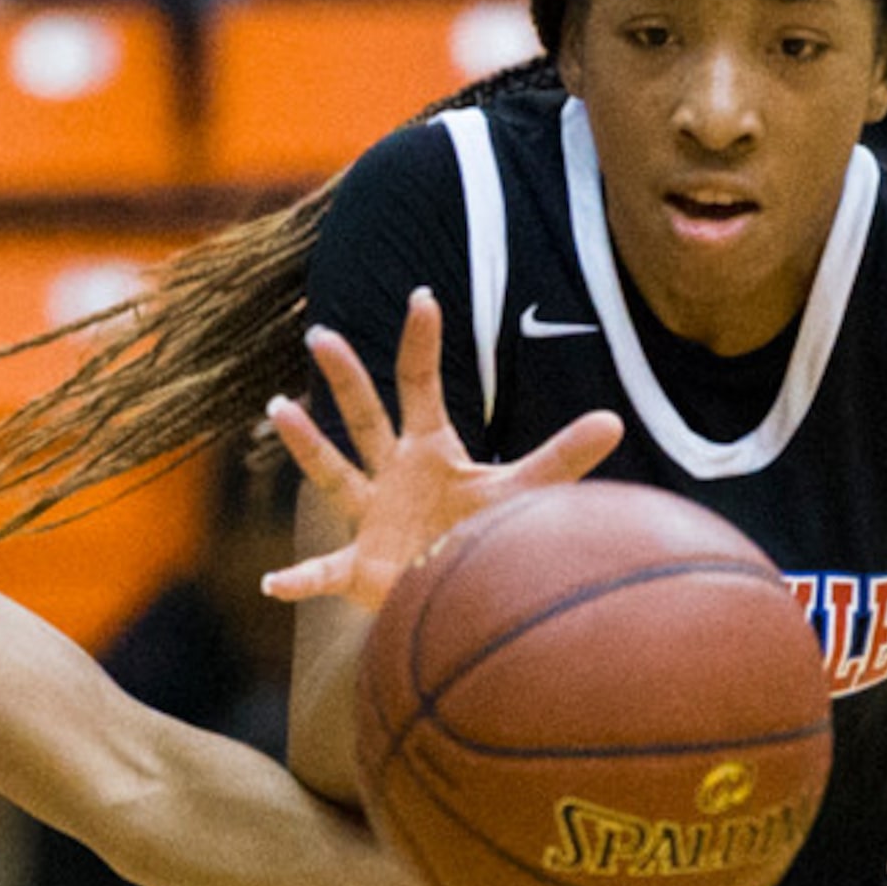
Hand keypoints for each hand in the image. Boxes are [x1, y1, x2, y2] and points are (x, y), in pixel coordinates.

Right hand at [263, 287, 624, 610]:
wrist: (460, 589)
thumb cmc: (480, 534)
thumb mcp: (523, 491)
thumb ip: (562, 457)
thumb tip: (614, 421)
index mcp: (428, 450)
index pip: (419, 385)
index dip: (422, 343)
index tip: (423, 296)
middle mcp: (391, 475)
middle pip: (364, 416)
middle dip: (344, 378)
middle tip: (320, 333)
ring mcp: (371, 518)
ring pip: (334, 475)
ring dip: (308, 445)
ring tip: (281, 410)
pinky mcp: (359, 566)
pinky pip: (323, 572)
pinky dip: (300, 579)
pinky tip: (273, 582)